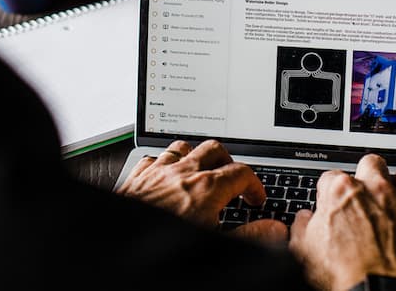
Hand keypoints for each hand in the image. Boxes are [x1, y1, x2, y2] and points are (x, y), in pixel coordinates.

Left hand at [116, 140, 286, 242]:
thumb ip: (250, 236)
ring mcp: (158, 172)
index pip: (242, 173)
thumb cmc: (164, 248)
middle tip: (232, 179)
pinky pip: (154, 158)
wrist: (121, 247)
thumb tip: (274, 229)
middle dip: (228, 162)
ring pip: (184, 147)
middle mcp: (182, 173)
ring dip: (196, 157)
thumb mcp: (216, 243)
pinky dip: (164, 164)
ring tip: (201, 171)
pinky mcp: (137, 177)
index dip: (255, 185)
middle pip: (215, 149)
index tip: (255, 199)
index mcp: (206, 188)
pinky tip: (166, 176)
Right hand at [289, 154, 395, 290]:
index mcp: (341, 192)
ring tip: (395, 197)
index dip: (329, 192)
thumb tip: (303, 220)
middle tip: (364, 192)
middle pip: (372, 163)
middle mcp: (375, 190)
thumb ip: (301, 227)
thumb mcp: (304, 252)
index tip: (330, 203)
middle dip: (368, 174)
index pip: (330, 176)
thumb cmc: (344, 274)